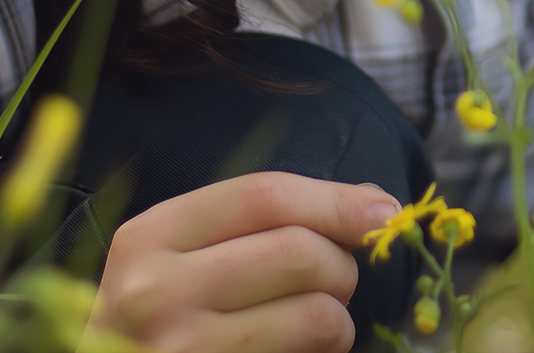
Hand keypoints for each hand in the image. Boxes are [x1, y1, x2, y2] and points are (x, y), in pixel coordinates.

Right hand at [87, 172, 400, 352]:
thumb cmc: (160, 320)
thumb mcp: (183, 257)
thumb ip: (262, 222)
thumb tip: (372, 203)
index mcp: (149, 236)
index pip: (264, 196)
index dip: (336, 200)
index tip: (385, 212)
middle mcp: (155, 292)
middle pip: (298, 252)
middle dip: (341, 265)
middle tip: (337, 283)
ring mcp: (179, 350)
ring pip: (315, 315)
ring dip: (339, 320)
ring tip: (320, 326)